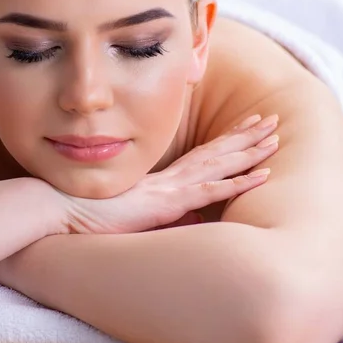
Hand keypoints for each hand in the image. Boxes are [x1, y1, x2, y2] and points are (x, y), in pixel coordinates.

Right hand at [61, 113, 279, 234]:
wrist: (67, 210)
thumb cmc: (94, 213)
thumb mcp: (135, 214)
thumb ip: (164, 214)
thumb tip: (193, 222)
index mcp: (166, 179)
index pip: (203, 154)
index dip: (228, 140)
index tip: (247, 127)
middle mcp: (174, 178)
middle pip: (217, 152)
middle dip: (246, 136)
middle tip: (271, 120)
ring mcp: (174, 188)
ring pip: (221, 165)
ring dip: (250, 151)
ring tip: (274, 138)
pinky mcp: (170, 203)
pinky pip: (211, 190)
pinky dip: (238, 182)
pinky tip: (261, 175)